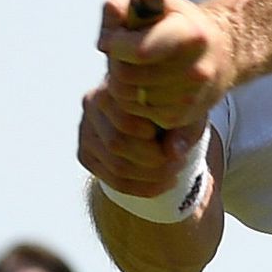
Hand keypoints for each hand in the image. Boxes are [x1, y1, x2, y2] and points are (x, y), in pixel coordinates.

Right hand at [78, 82, 205, 197]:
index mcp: (114, 84)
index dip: (152, 141)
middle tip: (180, 163)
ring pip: (115, 166)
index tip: (178, 147)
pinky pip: (111, 179)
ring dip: (150, 177)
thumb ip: (181, 130)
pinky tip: (164, 184)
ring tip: (175, 172)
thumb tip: (173, 153)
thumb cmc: (175, 107)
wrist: (157, 113)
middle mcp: (92, 102)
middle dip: (153, 162)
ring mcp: (85, 129)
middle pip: (117, 144)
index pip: (125, 121)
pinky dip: (140, 188)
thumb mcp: (186, 114)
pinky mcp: (85, 154)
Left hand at [97, 0, 236, 130]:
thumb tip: (105, 43)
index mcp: (191, 35)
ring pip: (126, 97)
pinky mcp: (179, 117)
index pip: (139, 51)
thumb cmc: (178, 24)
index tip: (115, 37)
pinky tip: (146, 85)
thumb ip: (119, 6)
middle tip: (125, 54)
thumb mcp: (153, 2)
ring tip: (137, 68)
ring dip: (122, 83)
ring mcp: (189, 97)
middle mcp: (195, 70)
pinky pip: (134, 113)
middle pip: (125, 76)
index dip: (117, 44)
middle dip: (116, 63)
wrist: (219, 54)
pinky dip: (133, 100)